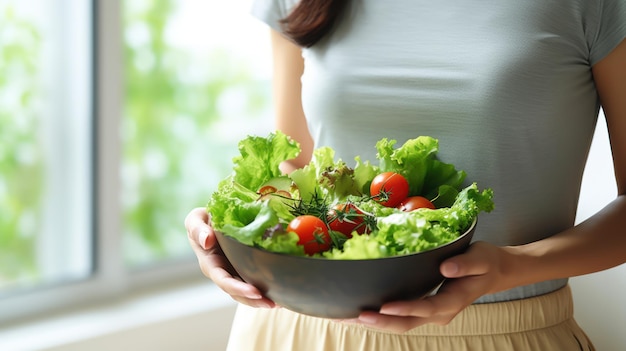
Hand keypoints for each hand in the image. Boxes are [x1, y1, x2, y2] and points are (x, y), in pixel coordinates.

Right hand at [185, 207, 275, 307]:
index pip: (223, 280)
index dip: (238, 288)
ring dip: (262, 300)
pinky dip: (267, 289)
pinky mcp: (245, 270)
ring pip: (246, 293)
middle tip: (273, 304)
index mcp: (210, 263)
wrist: (214, 218)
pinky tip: (282, 293)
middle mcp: (222, 273)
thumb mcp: (196, 219)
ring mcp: (234, 273)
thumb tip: (207, 241)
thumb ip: (197, 229)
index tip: (255, 292)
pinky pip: (255, 282)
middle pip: (237, 293)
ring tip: (280, 304)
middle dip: (254, 300)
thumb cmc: (204, 219)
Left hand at [354, 242, 512, 332]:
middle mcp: (439, 313)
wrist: (494, 272)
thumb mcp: (482, 258)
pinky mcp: (422, 307)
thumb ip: (465, 264)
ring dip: (373, 322)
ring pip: (399, 323)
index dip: (405, 308)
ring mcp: (430, 313)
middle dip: (380, 322)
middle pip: (406, 323)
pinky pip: (399, 315)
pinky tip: (358, 310)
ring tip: (346, 316)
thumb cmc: (487, 262)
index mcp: (453, 302)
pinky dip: (378, 315)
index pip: (426, 308)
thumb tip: (445, 268)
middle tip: (355, 316)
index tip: (384, 307)